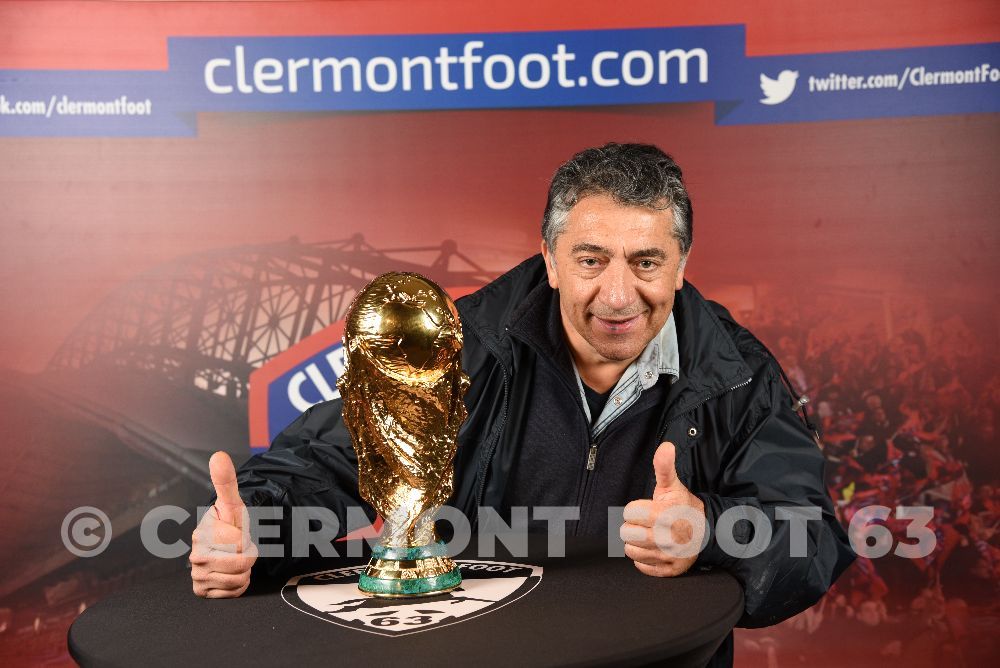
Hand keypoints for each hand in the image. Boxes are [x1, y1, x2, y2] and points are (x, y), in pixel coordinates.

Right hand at [190, 451, 257, 597]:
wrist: (228, 547)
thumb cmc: (231, 524)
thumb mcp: (233, 503)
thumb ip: (226, 481)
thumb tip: (218, 455)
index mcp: (201, 533)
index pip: (240, 542)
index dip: (247, 538)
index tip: (239, 533)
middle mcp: (195, 555)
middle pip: (241, 563)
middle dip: (249, 555)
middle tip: (240, 548)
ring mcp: (197, 575)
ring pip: (238, 579)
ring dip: (245, 571)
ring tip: (236, 559)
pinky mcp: (201, 592)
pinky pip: (233, 593)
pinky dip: (238, 586)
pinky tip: (231, 574)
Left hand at [620, 441, 705, 576]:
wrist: (708, 531)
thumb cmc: (684, 507)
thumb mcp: (673, 486)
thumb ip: (664, 467)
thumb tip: (666, 446)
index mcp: (667, 515)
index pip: (629, 513)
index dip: (634, 510)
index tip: (645, 509)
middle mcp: (669, 538)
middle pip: (627, 534)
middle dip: (633, 526)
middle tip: (646, 523)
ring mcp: (670, 556)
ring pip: (631, 551)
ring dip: (637, 543)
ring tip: (650, 535)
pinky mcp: (671, 571)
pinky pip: (642, 567)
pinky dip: (644, 559)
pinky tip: (654, 549)